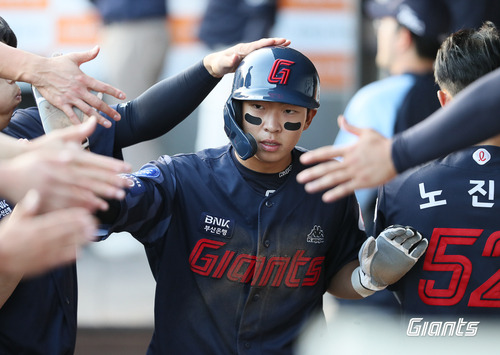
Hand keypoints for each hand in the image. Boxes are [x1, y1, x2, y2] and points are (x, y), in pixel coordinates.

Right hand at [0, 190, 95, 276]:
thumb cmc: (6, 238)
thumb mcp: (14, 220)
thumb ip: (27, 208)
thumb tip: (35, 194)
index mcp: (36, 227)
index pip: (58, 219)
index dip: (73, 216)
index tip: (84, 212)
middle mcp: (41, 239)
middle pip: (65, 231)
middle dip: (81, 227)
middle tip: (94, 222)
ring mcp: (43, 252)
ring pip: (65, 245)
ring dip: (80, 240)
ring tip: (92, 234)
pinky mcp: (43, 264)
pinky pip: (59, 260)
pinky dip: (70, 256)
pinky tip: (80, 252)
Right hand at [3, 118, 130, 211]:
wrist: (10, 169)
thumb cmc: (38, 153)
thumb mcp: (58, 138)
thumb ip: (79, 132)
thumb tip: (94, 120)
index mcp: (67, 156)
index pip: (95, 161)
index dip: (113, 165)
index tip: (127, 168)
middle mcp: (63, 171)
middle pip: (93, 178)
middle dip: (113, 182)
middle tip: (128, 185)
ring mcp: (56, 186)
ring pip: (85, 192)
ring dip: (103, 195)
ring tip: (117, 197)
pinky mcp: (50, 198)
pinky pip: (72, 204)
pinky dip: (86, 205)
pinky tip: (98, 206)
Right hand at [33, 45, 125, 127]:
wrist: (38, 71)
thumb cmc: (57, 64)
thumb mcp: (73, 57)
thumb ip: (88, 55)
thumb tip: (98, 48)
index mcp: (84, 79)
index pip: (102, 86)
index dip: (114, 91)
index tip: (123, 96)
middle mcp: (79, 90)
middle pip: (98, 102)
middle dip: (109, 111)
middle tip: (118, 117)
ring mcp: (70, 98)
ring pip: (88, 111)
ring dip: (99, 119)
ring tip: (108, 125)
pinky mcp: (61, 103)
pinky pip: (72, 115)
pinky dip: (79, 123)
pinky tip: (86, 129)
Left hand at [203, 37, 290, 77]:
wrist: (216, 65)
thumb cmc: (218, 65)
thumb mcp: (222, 64)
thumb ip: (229, 61)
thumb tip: (236, 56)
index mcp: (242, 49)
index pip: (257, 45)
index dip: (267, 43)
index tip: (276, 41)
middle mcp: (247, 49)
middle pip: (263, 44)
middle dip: (275, 42)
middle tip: (288, 41)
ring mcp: (249, 52)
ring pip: (264, 48)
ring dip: (275, 46)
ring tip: (288, 44)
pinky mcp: (249, 57)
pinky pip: (262, 54)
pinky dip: (270, 52)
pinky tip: (278, 55)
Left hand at [297, 115, 396, 201]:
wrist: (399, 154)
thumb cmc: (383, 143)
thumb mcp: (366, 132)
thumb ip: (351, 127)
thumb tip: (340, 119)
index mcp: (349, 149)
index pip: (328, 153)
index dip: (314, 156)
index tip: (303, 160)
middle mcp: (350, 161)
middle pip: (327, 168)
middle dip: (312, 173)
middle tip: (299, 178)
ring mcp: (356, 173)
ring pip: (334, 179)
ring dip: (320, 184)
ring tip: (308, 188)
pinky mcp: (363, 182)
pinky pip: (347, 189)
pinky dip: (336, 193)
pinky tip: (326, 197)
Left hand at [351, 225, 427, 296]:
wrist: (373, 278)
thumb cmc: (367, 266)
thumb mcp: (363, 256)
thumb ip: (366, 247)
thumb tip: (371, 238)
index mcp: (383, 241)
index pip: (392, 232)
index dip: (397, 230)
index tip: (402, 230)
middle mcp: (393, 245)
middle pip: (403, 235)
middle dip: (408, 233)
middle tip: (412, 233)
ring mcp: (401, 252)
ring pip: (410, 242)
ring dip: (415, 238)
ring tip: (419, 236)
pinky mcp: (408, 261)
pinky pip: (416, 252)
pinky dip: (421, 247)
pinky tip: (425, 242)